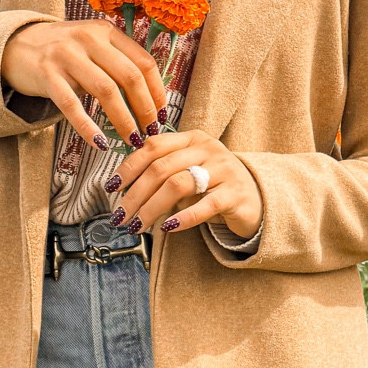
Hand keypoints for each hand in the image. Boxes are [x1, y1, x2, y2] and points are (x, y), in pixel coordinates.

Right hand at [1, 21, 167, 150]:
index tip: (162, 113)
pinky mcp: (46, 74)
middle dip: (145, 108)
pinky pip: (72, 105)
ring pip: (106, 91)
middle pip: (129, 76)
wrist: (15, 45)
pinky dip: (88, 127)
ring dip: (123, 120)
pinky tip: (99, 143)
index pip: (144, 62)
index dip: (157, 91)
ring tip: (131, 139)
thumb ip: (117, 63)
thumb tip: (150, 98)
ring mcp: (66, 55)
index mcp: (105, 32)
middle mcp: (88, 38)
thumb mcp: (92, 47)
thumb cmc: (61, 52)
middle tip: (150, 131)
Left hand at [108, 129, 261, 239]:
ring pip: (177, 185)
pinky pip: (204, 205)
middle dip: (135, 195)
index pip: (153, 146)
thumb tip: (122, 191)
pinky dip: (183, 218)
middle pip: (161, 168)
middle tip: (120, 216)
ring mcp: (224, 169)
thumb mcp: (188, 172)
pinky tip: (168, 228)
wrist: (256, 198)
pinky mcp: (235, 193)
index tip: (111, 188)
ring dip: (151, 208)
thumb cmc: (214, 187)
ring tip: (137, 226)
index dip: (128, 167)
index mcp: (192, 138)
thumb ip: (162, 174)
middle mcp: (208, 148)